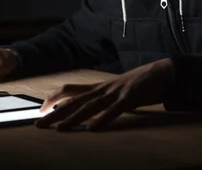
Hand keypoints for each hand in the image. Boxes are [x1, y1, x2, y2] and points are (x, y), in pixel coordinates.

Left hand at [36, 58, 172, 130]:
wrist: (163, 72)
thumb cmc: (140, 83)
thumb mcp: (116, 90)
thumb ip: (103, 99)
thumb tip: (89, 111)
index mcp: (99, 87)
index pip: (69, 90)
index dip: (53, 99)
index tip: (41, 110)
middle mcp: (103, 88)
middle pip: (74, 100)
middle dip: (55, 113)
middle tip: (38, 124)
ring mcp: (116, 92)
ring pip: (90, 106)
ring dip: (74, 118)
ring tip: (60, 129)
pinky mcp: (130, 98)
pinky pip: (114, 110)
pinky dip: (103, 119)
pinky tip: (93, 128)